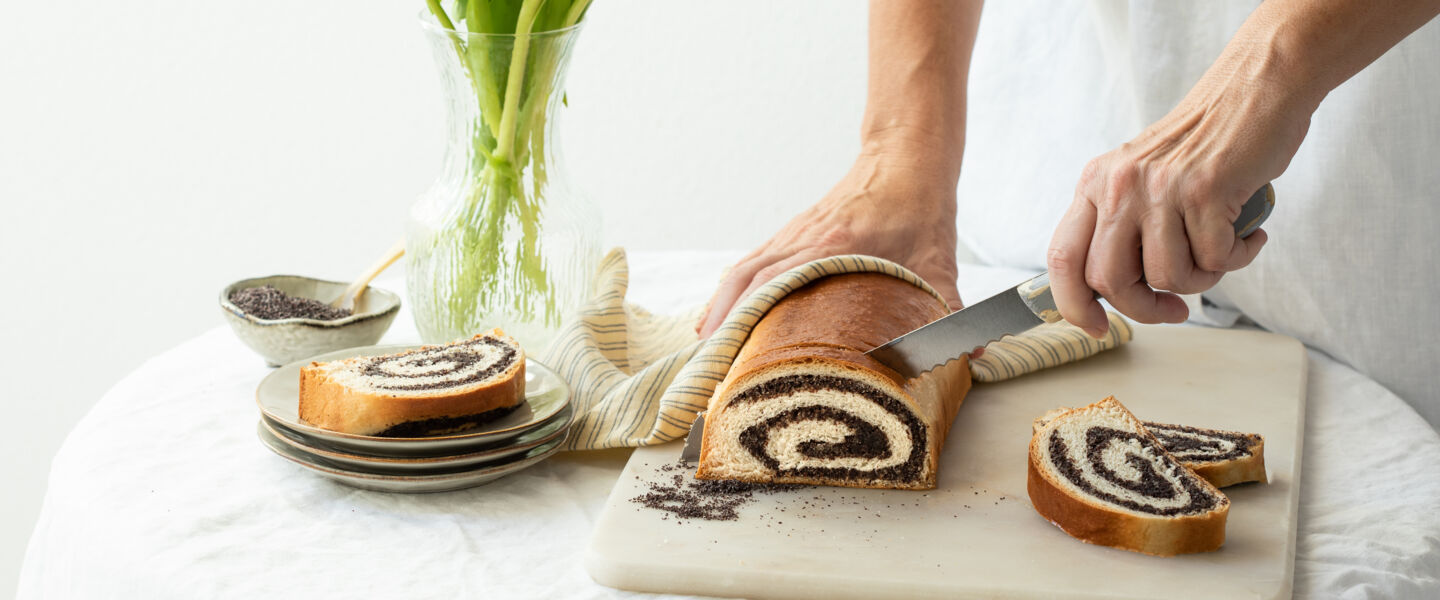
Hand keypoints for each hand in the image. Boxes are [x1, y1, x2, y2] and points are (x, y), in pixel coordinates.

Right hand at [697, 153, 961, 337]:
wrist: (906, 155)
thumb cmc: (920, 205)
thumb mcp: (937, 258)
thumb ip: (949, 306)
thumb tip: (971, 351)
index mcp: (832, 245)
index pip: (775, 282)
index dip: (746, 315)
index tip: (730, 348)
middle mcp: (803, 237)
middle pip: (745, 280)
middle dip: (723, 320)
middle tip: (710, 361)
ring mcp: (794, 232)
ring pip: (743, 269)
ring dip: (721, 304)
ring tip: (706, 344)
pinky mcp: (794, 231)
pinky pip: (753, 260)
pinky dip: (733, 286)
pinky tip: (723, 309)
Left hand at [1047, 43, 1314, 337]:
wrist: (1255, 89)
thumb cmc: (1204, 145)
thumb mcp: (1139, 178)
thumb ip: (1119, 226)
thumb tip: (1110, 294)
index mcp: (1094, 184)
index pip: (1063, 259)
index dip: (1075, 305)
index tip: (1099, 328)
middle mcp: (1118, 186)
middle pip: (1111, 281)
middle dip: (1146, 309)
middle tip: (1176, 312)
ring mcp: (1160, 188)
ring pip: (1167, 277)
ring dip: (1201, 280)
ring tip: (1220, 251)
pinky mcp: (1205, 191)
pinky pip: (1214, 259)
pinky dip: (1237, 257)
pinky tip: (1247, 234)